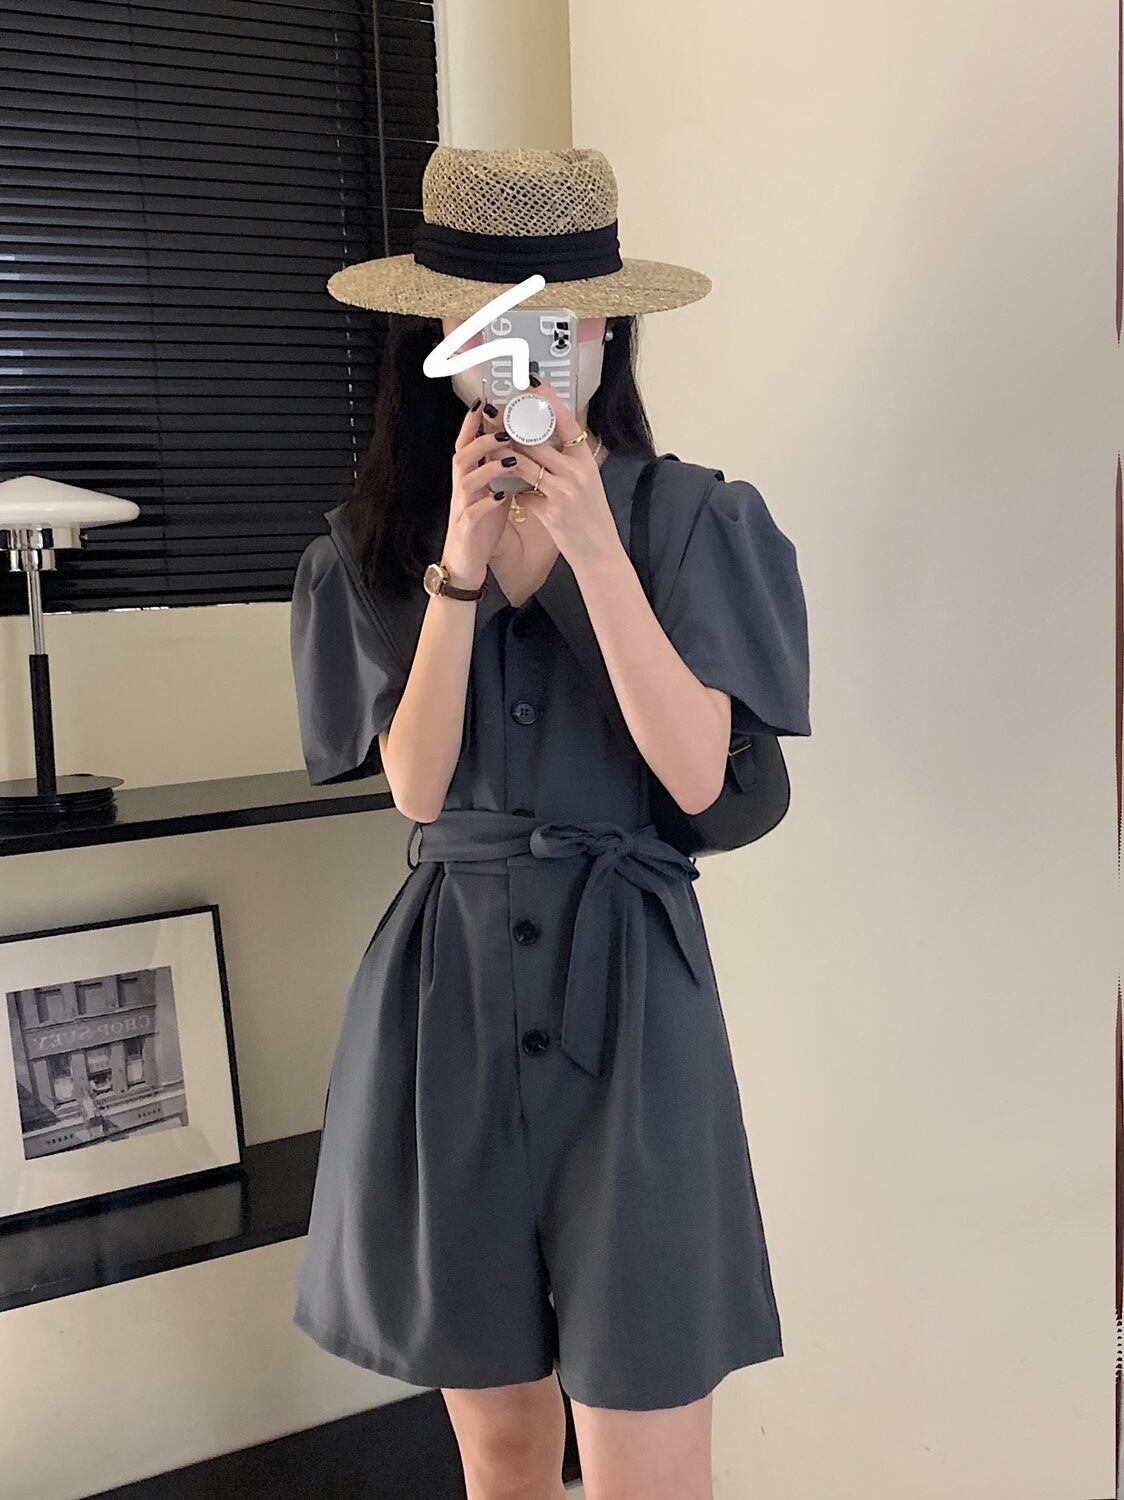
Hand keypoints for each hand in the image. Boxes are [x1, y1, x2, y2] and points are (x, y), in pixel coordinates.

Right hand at [442, 399, 516, 586]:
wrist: (466, 563)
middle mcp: (460, 489)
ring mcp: (460, 508)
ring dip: (488, 467)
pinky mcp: (465, 528)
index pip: (466, 445)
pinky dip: (487, 503)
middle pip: (462, 456)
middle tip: (504, 430)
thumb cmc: (480, 528)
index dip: (472, 424)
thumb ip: (500, 474)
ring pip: (466, 481)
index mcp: (468, 479)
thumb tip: (519, 450)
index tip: (485, 404)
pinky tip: (501, 498)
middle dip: (481, 440)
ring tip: (510, 459)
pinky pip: (473, 512)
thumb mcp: (491, 494)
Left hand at [495, 376, 619, 570]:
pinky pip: (523, 494)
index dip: (548, 400)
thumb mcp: (588, 482)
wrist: (599, 552)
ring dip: (503, 455)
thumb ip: (567, 461)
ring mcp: (564, 491)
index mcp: (586, 460)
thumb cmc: (591, 517)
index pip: (567, 420)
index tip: (531, 383)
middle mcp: (577, 472)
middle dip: (510, 426)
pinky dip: (514, 493)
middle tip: (492, 414)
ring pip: (523, 463)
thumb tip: (541, 441)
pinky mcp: (551, 511)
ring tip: (490, 447)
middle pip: (536, 439)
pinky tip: (508, 493)